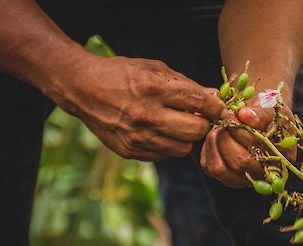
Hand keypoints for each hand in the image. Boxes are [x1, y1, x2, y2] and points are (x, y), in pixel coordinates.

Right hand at [50, 55, 225, 160]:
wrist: (82, 89)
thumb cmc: (122, 74)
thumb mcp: (154, 68)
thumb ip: (186, 84)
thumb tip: (215, 97)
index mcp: (153, 89)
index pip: (199, 102)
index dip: (215, 107)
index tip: (219, 108)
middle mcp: (145, 115)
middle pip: (195, 131)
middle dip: (201, 123)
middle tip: (196, 116)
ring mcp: (137, 137)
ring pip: (183, 149)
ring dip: (185, 137)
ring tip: (175, 123)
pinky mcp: (130, 151)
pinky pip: (164, 155)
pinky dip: (167, 145)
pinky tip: (158, 130)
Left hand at [200, 99, 295, 187]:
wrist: (260, 119)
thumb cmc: (268, 113)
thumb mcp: (272, 107)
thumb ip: (261, 113)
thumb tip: (244, 115)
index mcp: (282, 157)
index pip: (258, 149)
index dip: (243, 130)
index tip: (236, 113)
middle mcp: (263, 173)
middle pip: (239, 161)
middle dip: (227, 136)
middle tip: (225, 118)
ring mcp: (243, 179)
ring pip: (220, 168)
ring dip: (214, 143)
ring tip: (219, 127)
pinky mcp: (225, 177)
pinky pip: (209, 167)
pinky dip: (208, 148)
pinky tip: (215, 135)